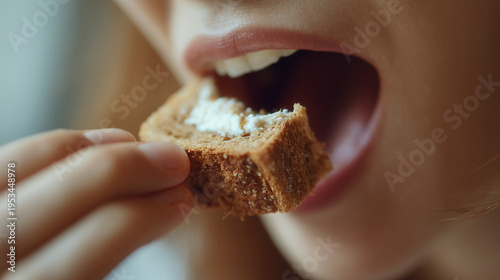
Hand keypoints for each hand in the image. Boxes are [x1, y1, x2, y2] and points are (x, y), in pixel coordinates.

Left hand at [0, 129, 191, 279]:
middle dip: (125, 170)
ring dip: (85, 148)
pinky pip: (1, 163)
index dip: (144, 215)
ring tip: (132, 145)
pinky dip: (46, 149)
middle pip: (56, 198)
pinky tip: (83, 145)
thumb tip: (165, 207)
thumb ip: (111, 257)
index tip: (181, 198)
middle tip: (173, 160)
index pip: (89, 248)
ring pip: (19, 166)